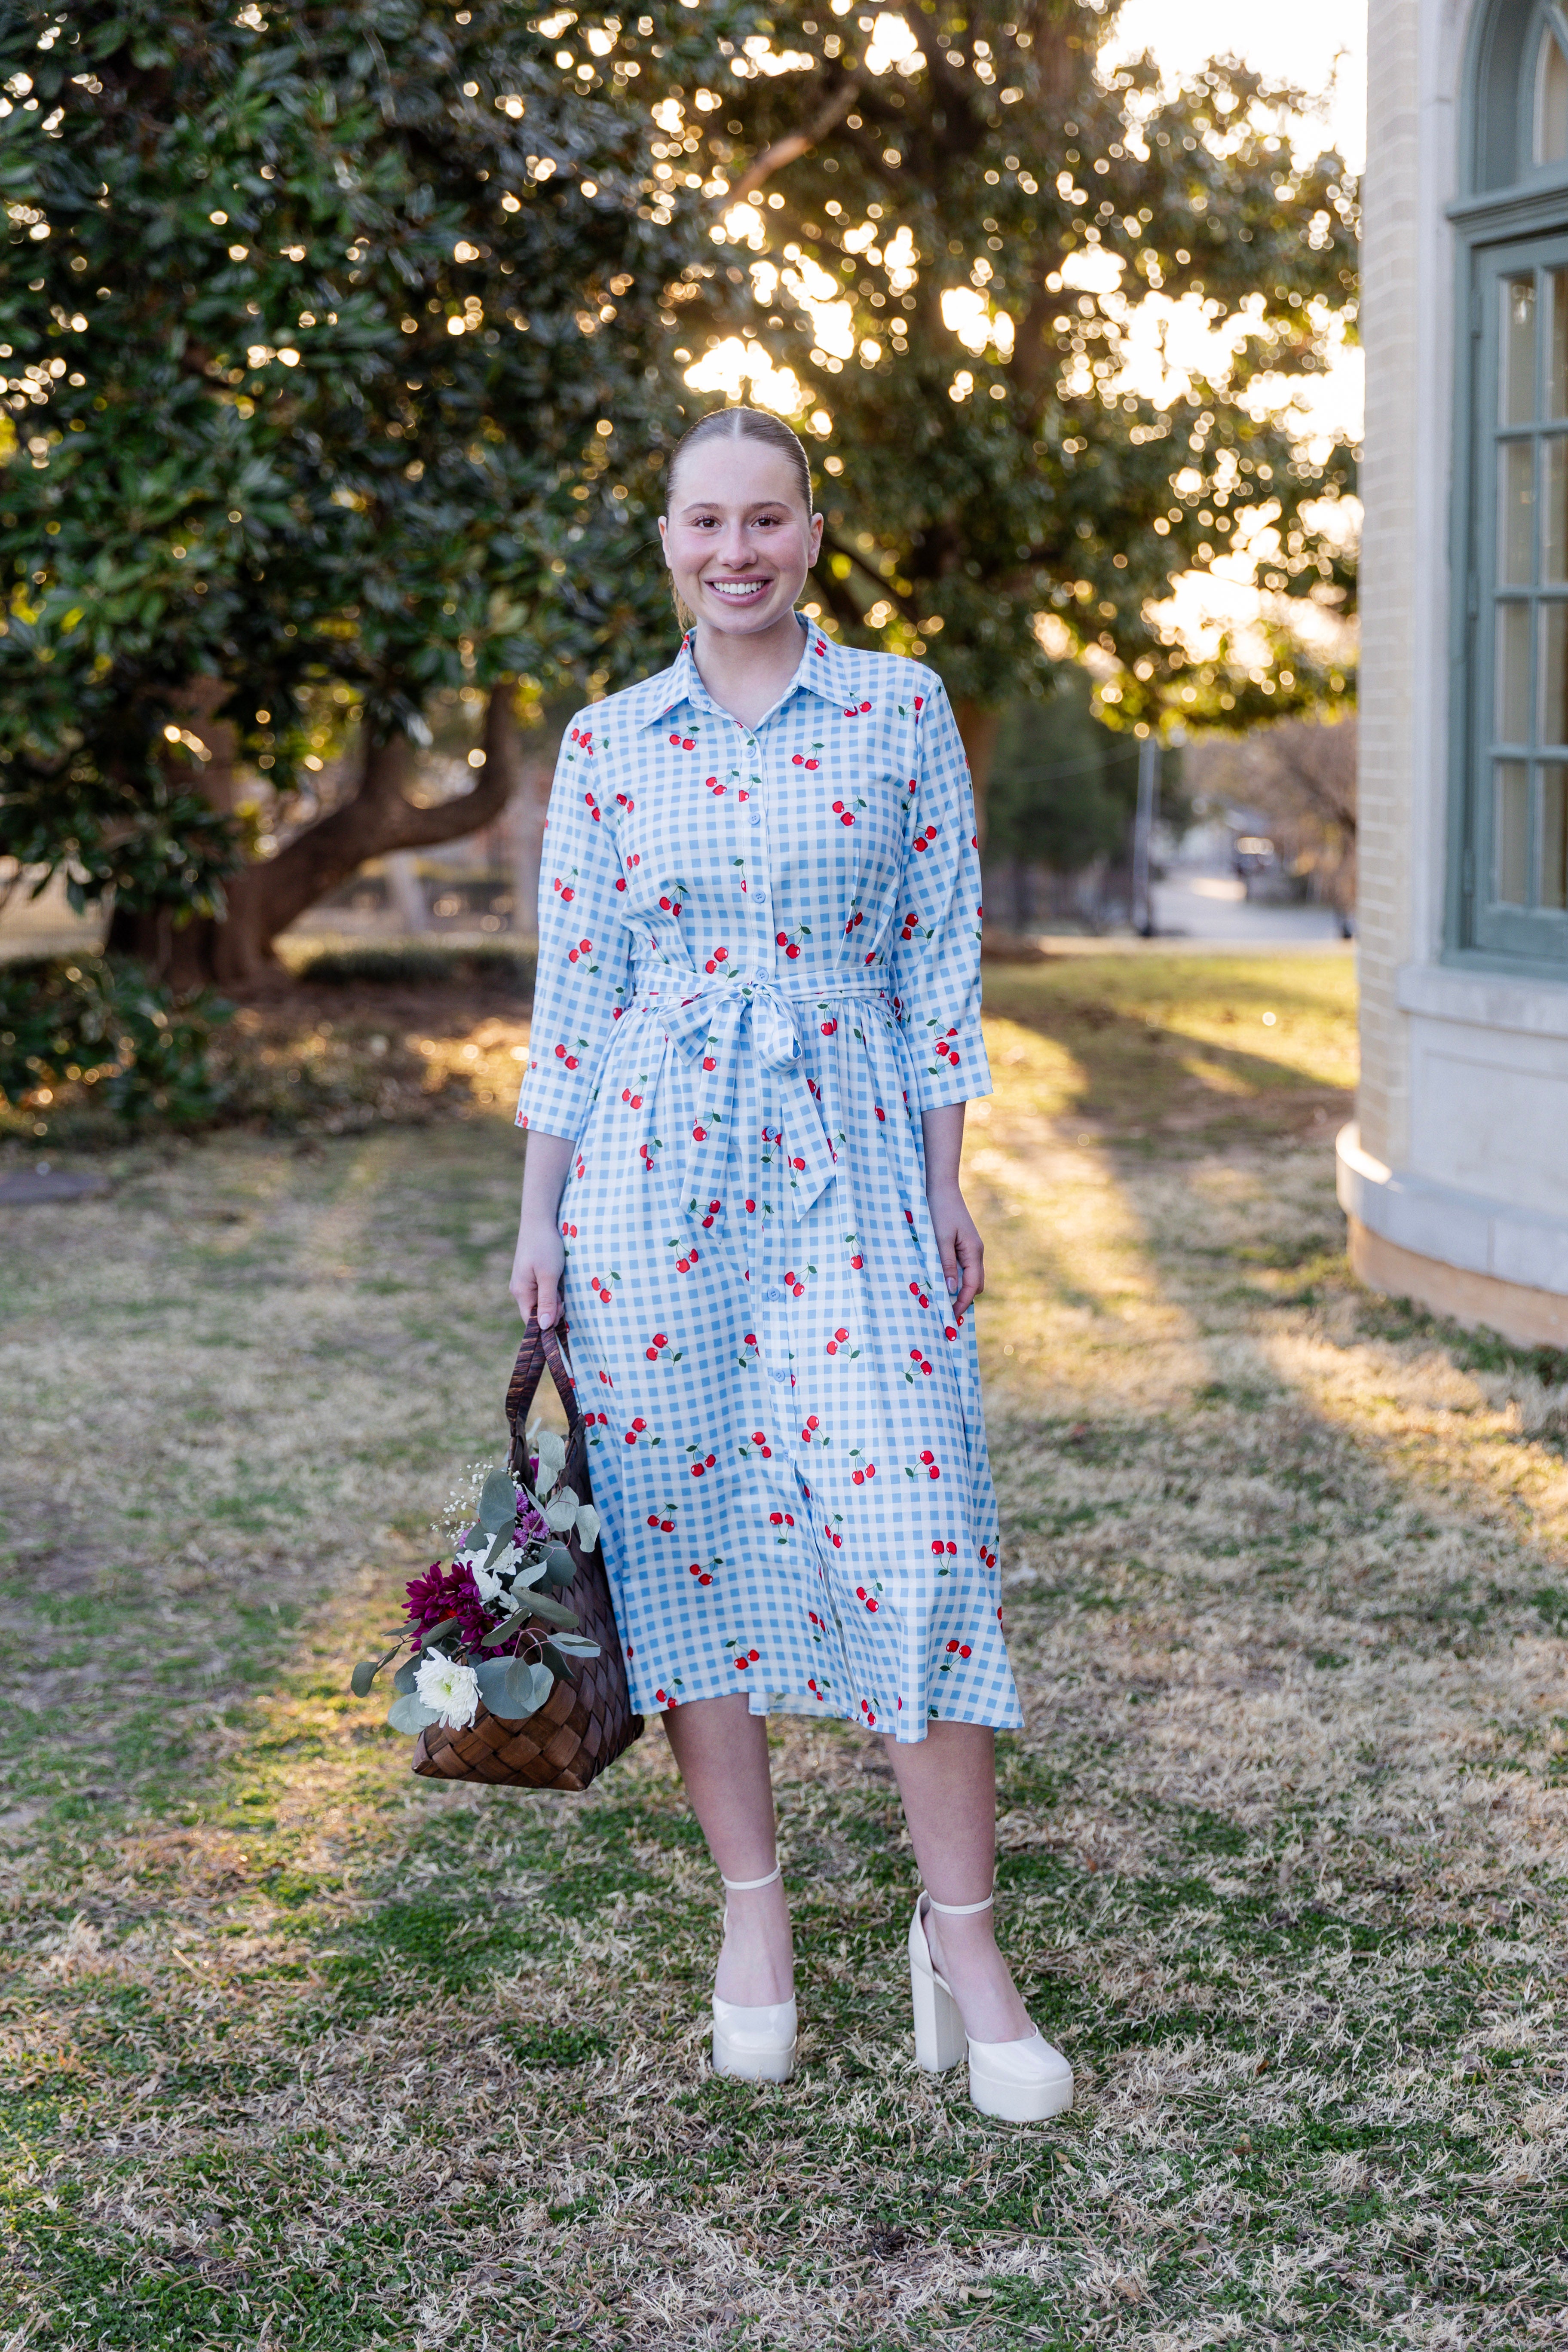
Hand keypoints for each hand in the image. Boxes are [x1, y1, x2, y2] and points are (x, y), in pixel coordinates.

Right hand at [509, 1211, 565, 1328]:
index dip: (547, 1322)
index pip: (531, 1321)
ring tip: (561, 1284)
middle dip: (553, 1309)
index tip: (562, 1309)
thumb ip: (547, 1301)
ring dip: (554, 1299)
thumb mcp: (549, 1275)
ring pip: (541, 1301)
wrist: (539, 1221)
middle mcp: (519, 1290)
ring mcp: (524, 1282)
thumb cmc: (545, 1247)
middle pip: (537, 1312)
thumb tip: (545, 1327)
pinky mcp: (530, 1275)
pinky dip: (552, 1290)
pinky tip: (558, 1280)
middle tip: (564, 1295)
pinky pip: (542, 1291)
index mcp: (520, 1292)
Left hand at [927, 1181, 983, 1319]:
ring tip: (941, 1299)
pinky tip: (941, 1280)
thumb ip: (946, 1264)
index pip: (972, 1285)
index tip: (950, 1317)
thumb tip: (951, 1289)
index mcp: (974, 1251)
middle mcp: (976, 1251)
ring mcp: (970, 1247)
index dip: (962, 1303)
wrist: (940, 1186)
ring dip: (959, 1289)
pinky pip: (963, 1266)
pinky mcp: (963, 1243)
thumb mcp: (939, 1239)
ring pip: (969, 1276)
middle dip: (963, 1299)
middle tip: (944, 1311)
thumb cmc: (939, 1211)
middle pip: (975, 1284)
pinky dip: (955, 1277)